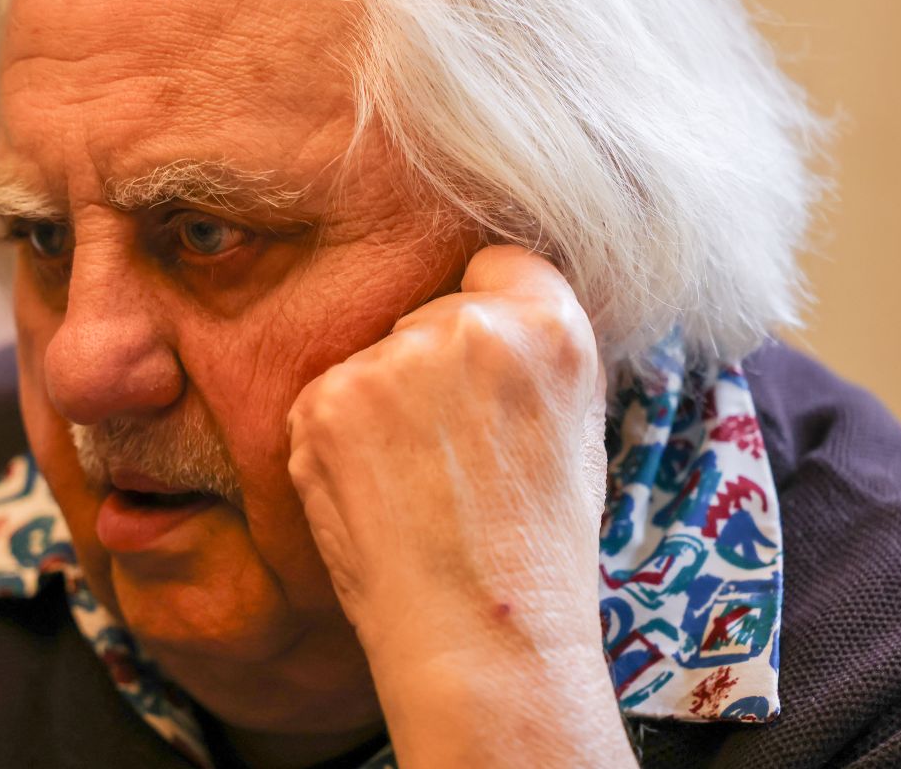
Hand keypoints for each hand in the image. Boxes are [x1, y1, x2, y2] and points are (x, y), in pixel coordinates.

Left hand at [286, 245, 629, 766]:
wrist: (478, 636)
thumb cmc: (536, 548)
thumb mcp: (573, 427)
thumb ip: (532, 354)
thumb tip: (488, 308)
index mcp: (550, 326)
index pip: (499, 264)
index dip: (491, 316)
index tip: (484, 372)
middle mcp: (470, 325)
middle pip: (428, 310)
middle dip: (431, 365)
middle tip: (453, 452)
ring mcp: (392, 360)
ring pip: (376, 355)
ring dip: (384, 403)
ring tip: (418, 484)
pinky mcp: (328, 398)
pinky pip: (327, 396)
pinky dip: (340, 438)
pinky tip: (377, 495)